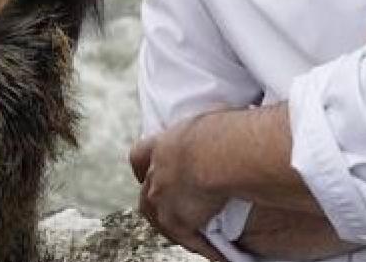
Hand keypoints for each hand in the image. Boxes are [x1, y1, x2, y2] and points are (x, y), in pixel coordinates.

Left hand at [130, 113, 229, 261]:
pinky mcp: (179, 221)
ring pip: (157, 218)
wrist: (220, 153)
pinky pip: (190, 240)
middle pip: (147, 191)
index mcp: (162, 145)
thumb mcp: (211, 117)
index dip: (143, 163)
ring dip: (170, 225)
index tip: (147, 169)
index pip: (139, 155)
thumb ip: (210, 122)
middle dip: (155, 198)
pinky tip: (218, 255)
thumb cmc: (223, 129)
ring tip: (187, 234)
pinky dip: (204, 248)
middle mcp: (157, 173)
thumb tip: (226, 116)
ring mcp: (163, 199)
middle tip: (170, 205)